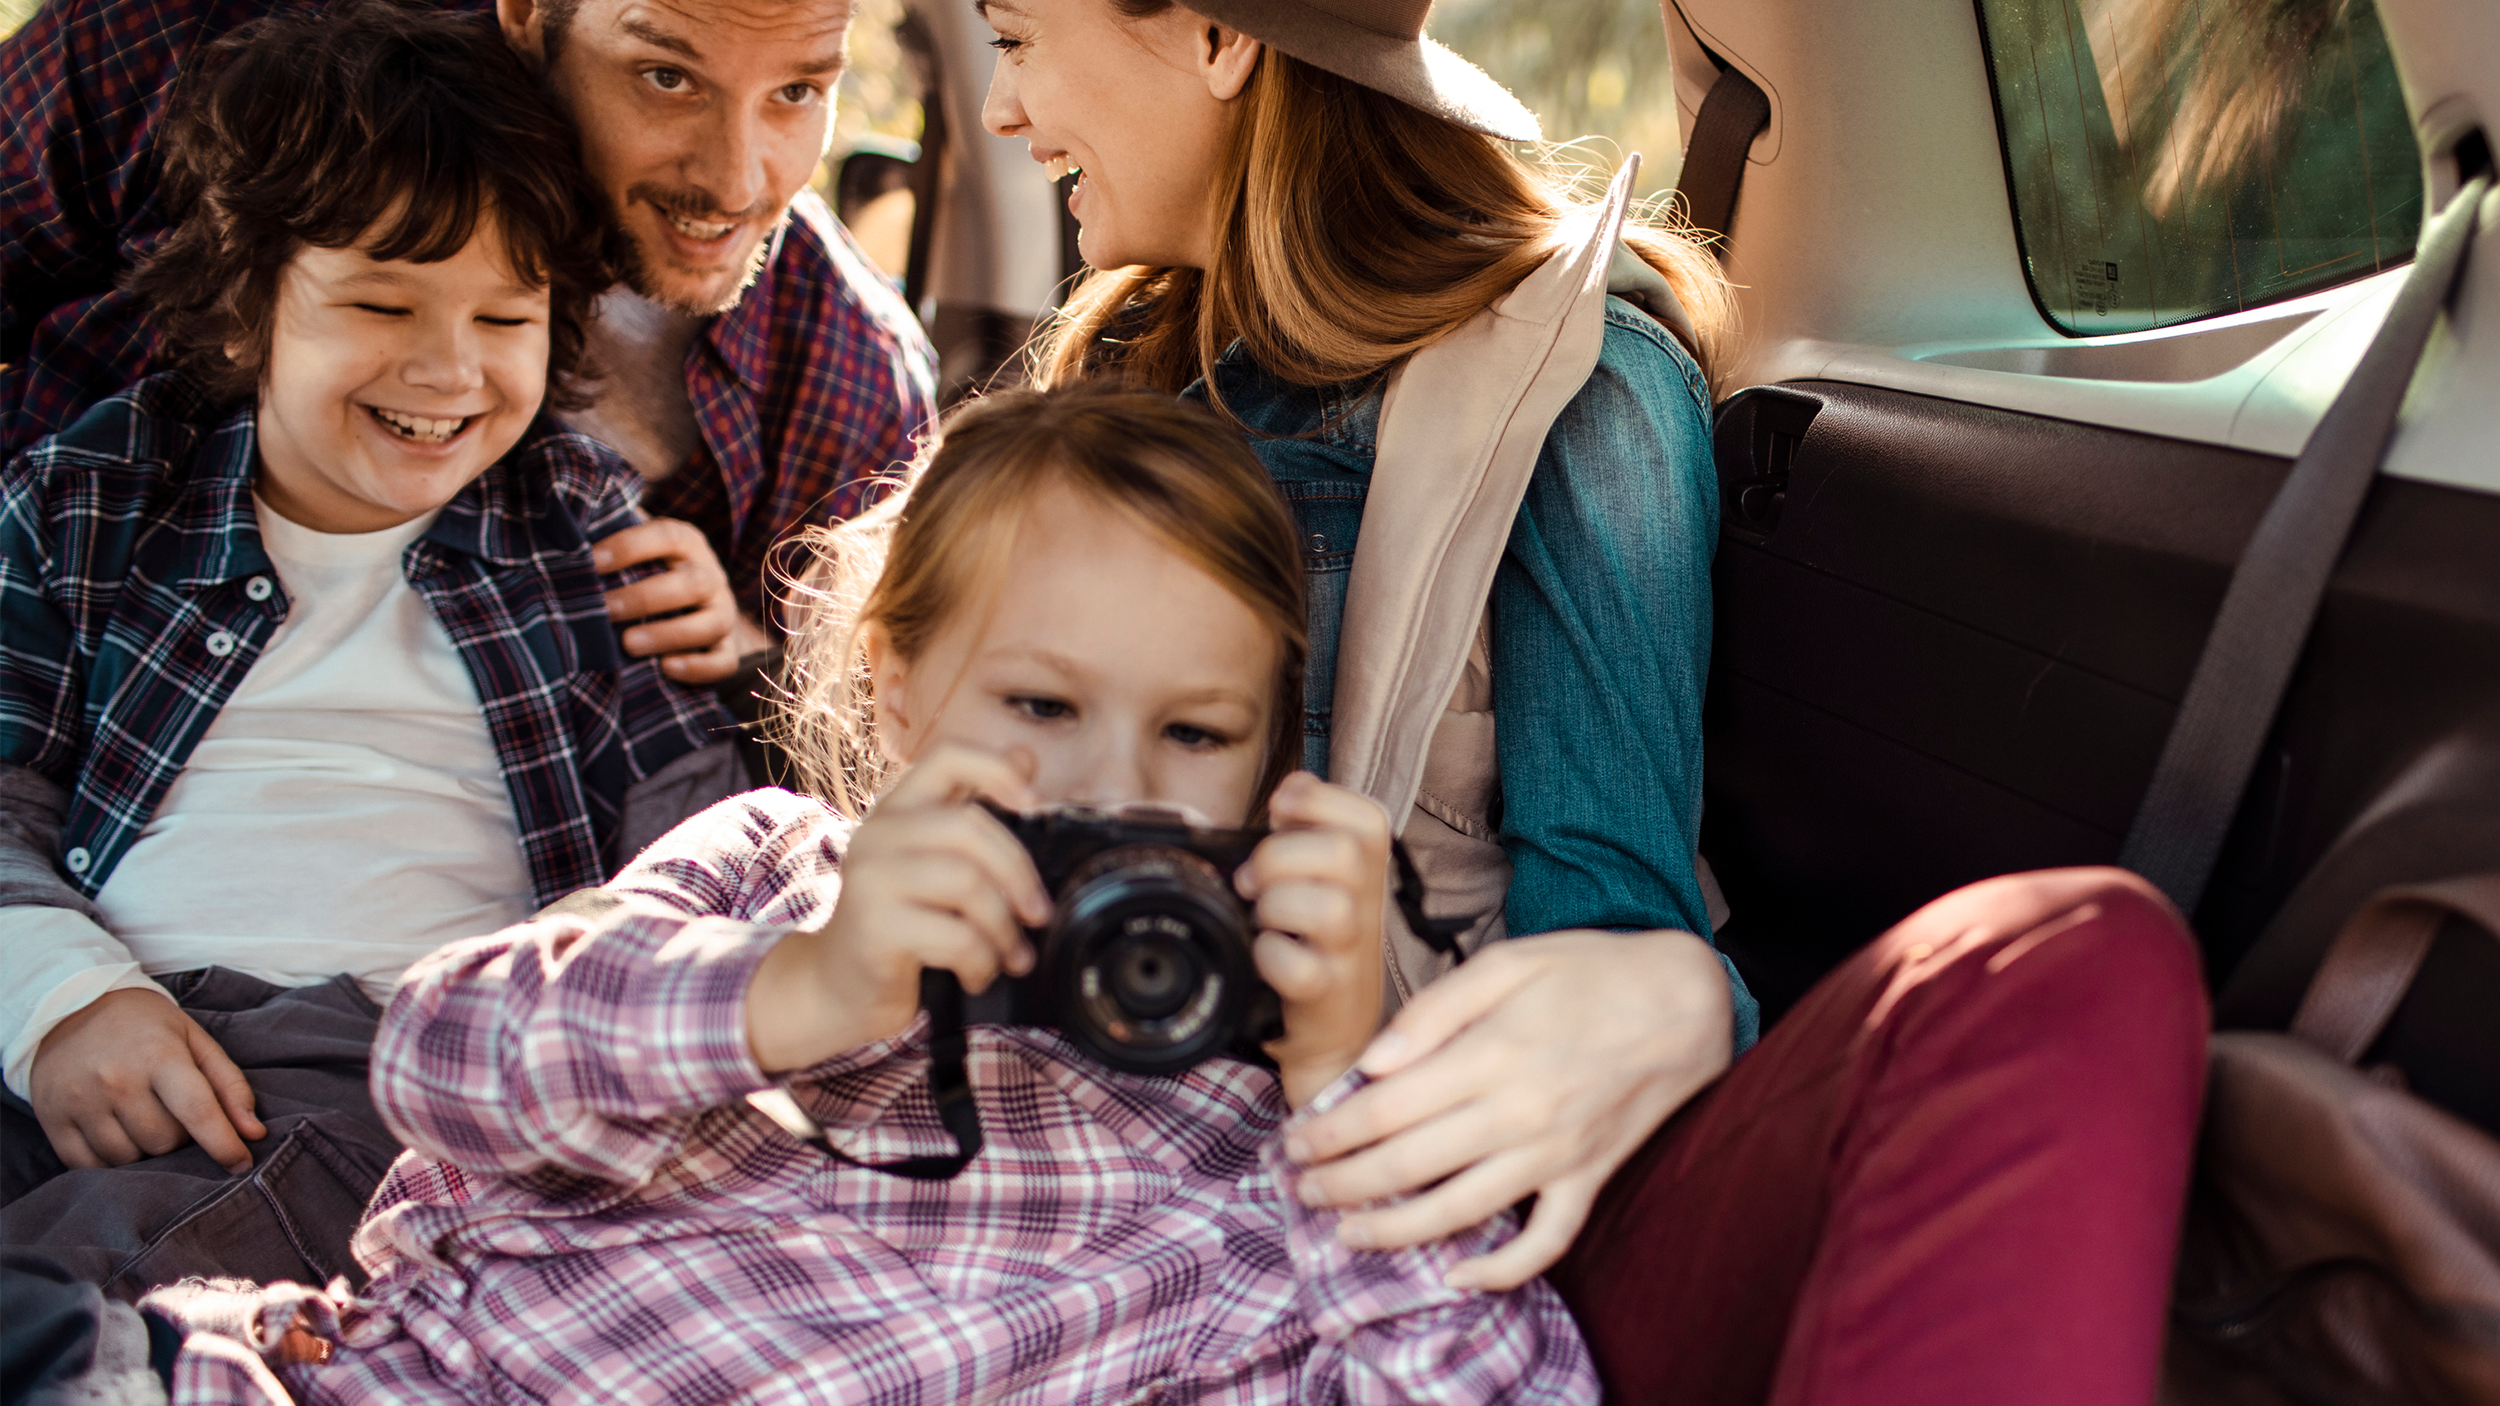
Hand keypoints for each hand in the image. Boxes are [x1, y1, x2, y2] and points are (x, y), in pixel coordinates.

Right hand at [29, 987, 265, 1172]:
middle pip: (164, 1142)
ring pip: (128, 1158)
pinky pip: (90, 1165)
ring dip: (144, 1150)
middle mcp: (116, 1079)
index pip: (198, 1112)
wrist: (70, 1008)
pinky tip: (115, 1133)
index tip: (241, 1165)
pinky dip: (110, 1160)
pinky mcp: (51, 1120)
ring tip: (142, 1119)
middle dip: (178, 1138)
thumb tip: (254, 1134)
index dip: (224, 1145)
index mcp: (158, 1054)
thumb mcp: (195, 1041)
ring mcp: (79, 1101)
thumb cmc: (146, 1028)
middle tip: (170, 1113)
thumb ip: (230, 1086)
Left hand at [593, 518, 770, 684]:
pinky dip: (697, 668)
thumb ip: (610, 541)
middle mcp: (711, 576)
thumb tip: (564, 537)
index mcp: (687, 544)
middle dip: (645, 597)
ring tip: (628, 644)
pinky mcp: (728, 650)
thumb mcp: (636, 552)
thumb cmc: (647, 575)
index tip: (591, 562)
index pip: (667, 536)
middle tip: (605, 609)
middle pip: (693, 583)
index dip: (629, 547)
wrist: (695, 609)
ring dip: (669, 634)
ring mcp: (724, 614)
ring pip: (712, 624)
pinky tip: (665, 669)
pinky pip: (723, 662)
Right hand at [745, 745, 1049, 1072]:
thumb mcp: (936, 865)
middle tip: (1038, 915)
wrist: (837, 987)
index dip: (997, 770)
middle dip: (1018, 875)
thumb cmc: (902, 926)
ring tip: (1010, 956)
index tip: (1034, 804)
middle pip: (970, 827)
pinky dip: (981, 961)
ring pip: (968, 882)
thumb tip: (1027, 757)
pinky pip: (955, 936)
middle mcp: (878, 833)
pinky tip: (977, 974)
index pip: (947, 758)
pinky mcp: (874, 925)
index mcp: (897, 810)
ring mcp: (870, 876)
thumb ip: (975, 816)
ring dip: (1003, 928)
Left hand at [1234, 773, 1388, 1107]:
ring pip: (1328, 908)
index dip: (1315, 802)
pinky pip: (1299, 967)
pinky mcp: (1328, 995)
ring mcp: (1352, 953)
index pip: (1366, 815)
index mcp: (1369, 871)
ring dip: (1276, 905)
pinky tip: (1263, 955)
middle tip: (1253, 880)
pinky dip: (1269, 955)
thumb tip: (1291, 785)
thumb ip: (1308, 830)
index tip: (1280, 815)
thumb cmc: (1317, 945)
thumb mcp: (1321, 880)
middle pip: (1346, 854)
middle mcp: (1370, 908)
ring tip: (1260, 918)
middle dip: (1281, 855)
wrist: (1333, 1031)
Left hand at [1285, 928, 1731, 1288]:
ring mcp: (1556, 1155)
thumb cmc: (1591, 973)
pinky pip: (1544, 1243)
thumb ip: (1436, 1010)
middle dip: (1342, 1183)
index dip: (1330, 1131)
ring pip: (1460, 1213)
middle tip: (1301, 1186)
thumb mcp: (1509, 962)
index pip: (1386, 1108)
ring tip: (1346, 1232)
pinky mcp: (1588, 1179)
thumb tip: (1374, 1060)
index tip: (1294, 1138)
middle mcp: (1519, 1114)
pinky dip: (1501, 1271)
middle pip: (1408, 1166)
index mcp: (1492, 1055)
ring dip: (1393, 1231)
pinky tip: (1456, 1277)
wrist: (1686, 1001)